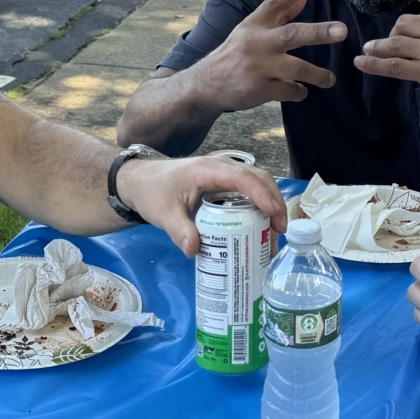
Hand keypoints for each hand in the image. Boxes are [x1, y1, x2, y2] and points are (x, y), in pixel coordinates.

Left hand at [117, 153, 287, 255]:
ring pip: (258, 182)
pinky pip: (249, 191)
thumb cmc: (152, 192)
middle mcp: (222, 167)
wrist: (140, 181)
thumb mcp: (163, 213)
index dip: (262, 194)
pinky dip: (260, 206)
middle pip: (259, 177)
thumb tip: (194, 250)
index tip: (274, 215)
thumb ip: (179, 230)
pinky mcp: (224, 184)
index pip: (243, 178)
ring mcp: (224, 174)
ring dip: (271, 203)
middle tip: (279, 230)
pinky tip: (261, 227)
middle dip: (275, 201)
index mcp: (209, 170)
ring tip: (275, 232)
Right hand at [191, 0, 349, 111]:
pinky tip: (301, 91)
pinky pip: (289, 90)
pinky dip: (299, 92)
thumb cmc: (237, 53)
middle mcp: (256, 42)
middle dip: (318, 32)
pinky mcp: (259, 89)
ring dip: (317, 74)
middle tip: (342, 31)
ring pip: (296, 68)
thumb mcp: (252, 30)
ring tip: (330, 79)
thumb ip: (280, 15)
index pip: (274, 3)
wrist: (207, 85)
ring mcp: (258, 67)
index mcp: (254, 24)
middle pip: (291, 34)